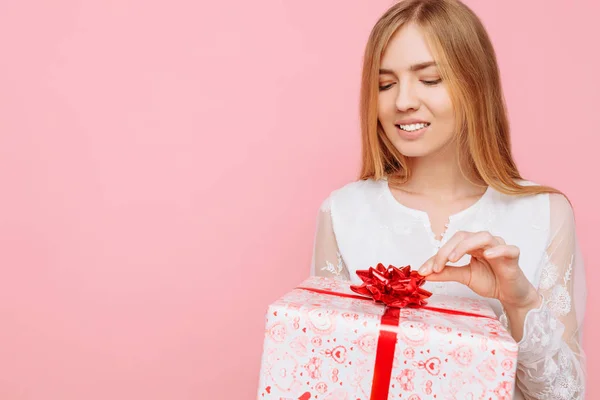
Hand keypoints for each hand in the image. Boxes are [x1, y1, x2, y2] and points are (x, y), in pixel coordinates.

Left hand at [418, 231, 540, 309]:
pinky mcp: (513, 256)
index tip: (425, 270)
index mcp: (471, 245)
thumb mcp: (464, 277)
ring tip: (454, 258)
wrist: (510, 295)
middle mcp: (484, 242)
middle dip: (447, 250)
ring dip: (466, 245)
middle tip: (437, 266)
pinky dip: (498, 250)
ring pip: (483, 237)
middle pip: (464, 236)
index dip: (437, 256)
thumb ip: (447, 273)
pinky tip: (488, 255)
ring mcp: (500, 247)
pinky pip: (508, 248)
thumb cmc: (490, 281)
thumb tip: (425, 273)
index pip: (451, 244)